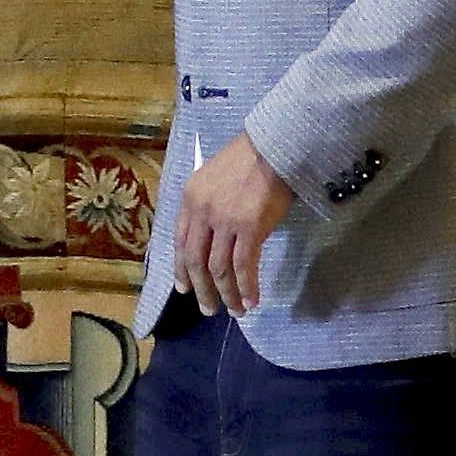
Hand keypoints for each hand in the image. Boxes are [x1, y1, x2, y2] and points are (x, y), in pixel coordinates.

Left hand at [175, 132, 293, 315]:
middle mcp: (201, 211)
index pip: (180, 242)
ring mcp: (224, 220)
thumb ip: (208, 206)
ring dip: (226, 294)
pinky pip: (243, 266)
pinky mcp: (249, 227)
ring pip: (218, 268)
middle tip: (208, 309)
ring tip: (234, 311)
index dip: (181, 269)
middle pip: (194, 260)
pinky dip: (246, 287)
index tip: (185, 288)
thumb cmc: (250, 159)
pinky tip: (251, 300)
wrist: (276, 145)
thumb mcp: (215, 178)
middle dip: (201, 289)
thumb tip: (213, 237)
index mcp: (189, 199)